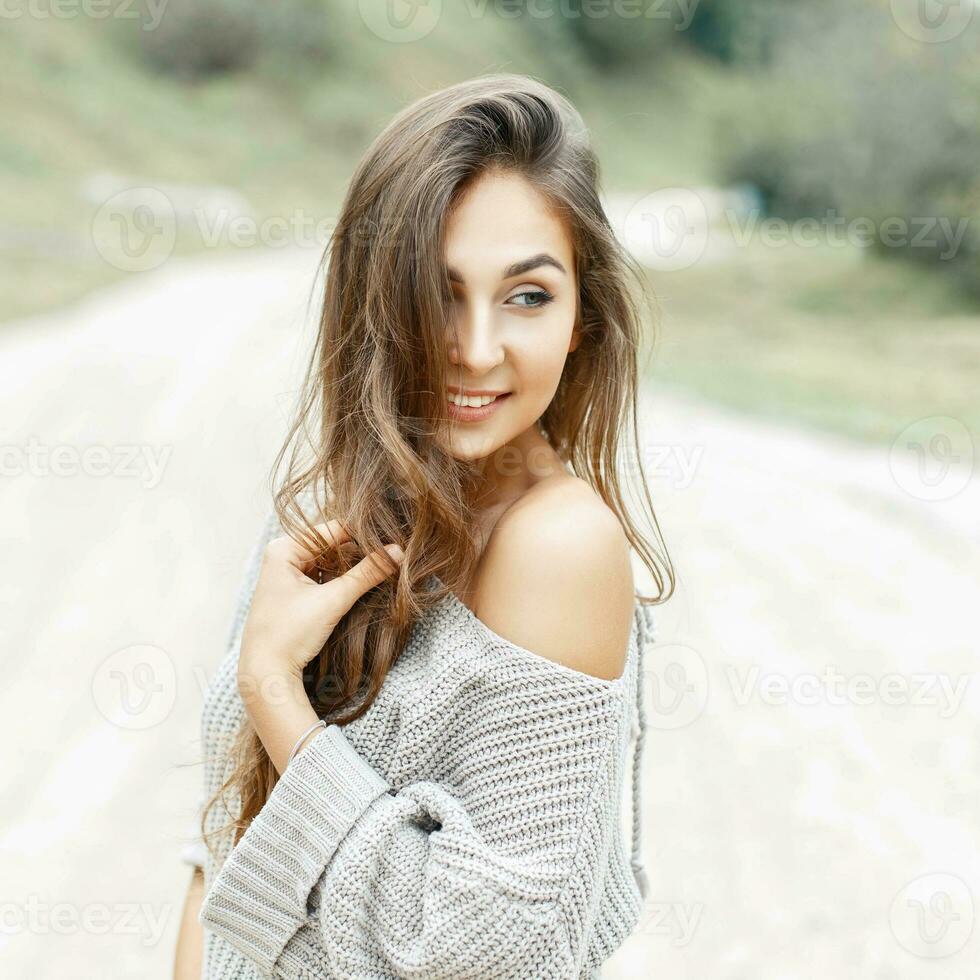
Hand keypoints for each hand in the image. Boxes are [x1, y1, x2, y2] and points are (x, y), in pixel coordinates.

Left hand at [238, 519, 403, 684]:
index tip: (392, 541)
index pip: (334, 530)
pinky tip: (360, 585)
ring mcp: (286, 573)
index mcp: (284, 548)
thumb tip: (398, 551)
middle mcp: (282, 555)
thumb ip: (367, 573)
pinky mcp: (292, 591)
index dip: (364, 536)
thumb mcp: (332, 600)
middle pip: (332, 545)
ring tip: (380, 570)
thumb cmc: (289, 634)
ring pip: (329, 562)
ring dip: (351, 568)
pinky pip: (322, 576)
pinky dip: (340, 580)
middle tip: (391, 557)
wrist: (266, 674)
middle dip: (359, 553)